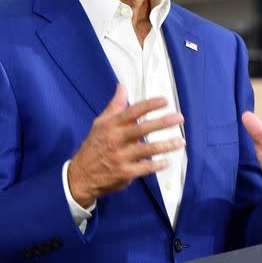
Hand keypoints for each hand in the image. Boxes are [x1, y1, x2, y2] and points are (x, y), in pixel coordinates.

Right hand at [68, 84, 185, 206]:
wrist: (81, 176)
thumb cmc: (94, 146)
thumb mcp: (100, 124)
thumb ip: (114, 106)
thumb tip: (122, 86)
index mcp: (111, 125)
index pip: (132, 111)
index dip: (149, 105)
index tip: (165, 101)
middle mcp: (117, 140)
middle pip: (143, 129)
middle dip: (163, 122)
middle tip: (180, 118)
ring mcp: (121, 157)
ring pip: (148, 149)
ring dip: (166, 145)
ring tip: (181, 141)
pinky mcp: (125, 173)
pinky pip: (145, 168)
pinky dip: (157, 165)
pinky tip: (167, 161)